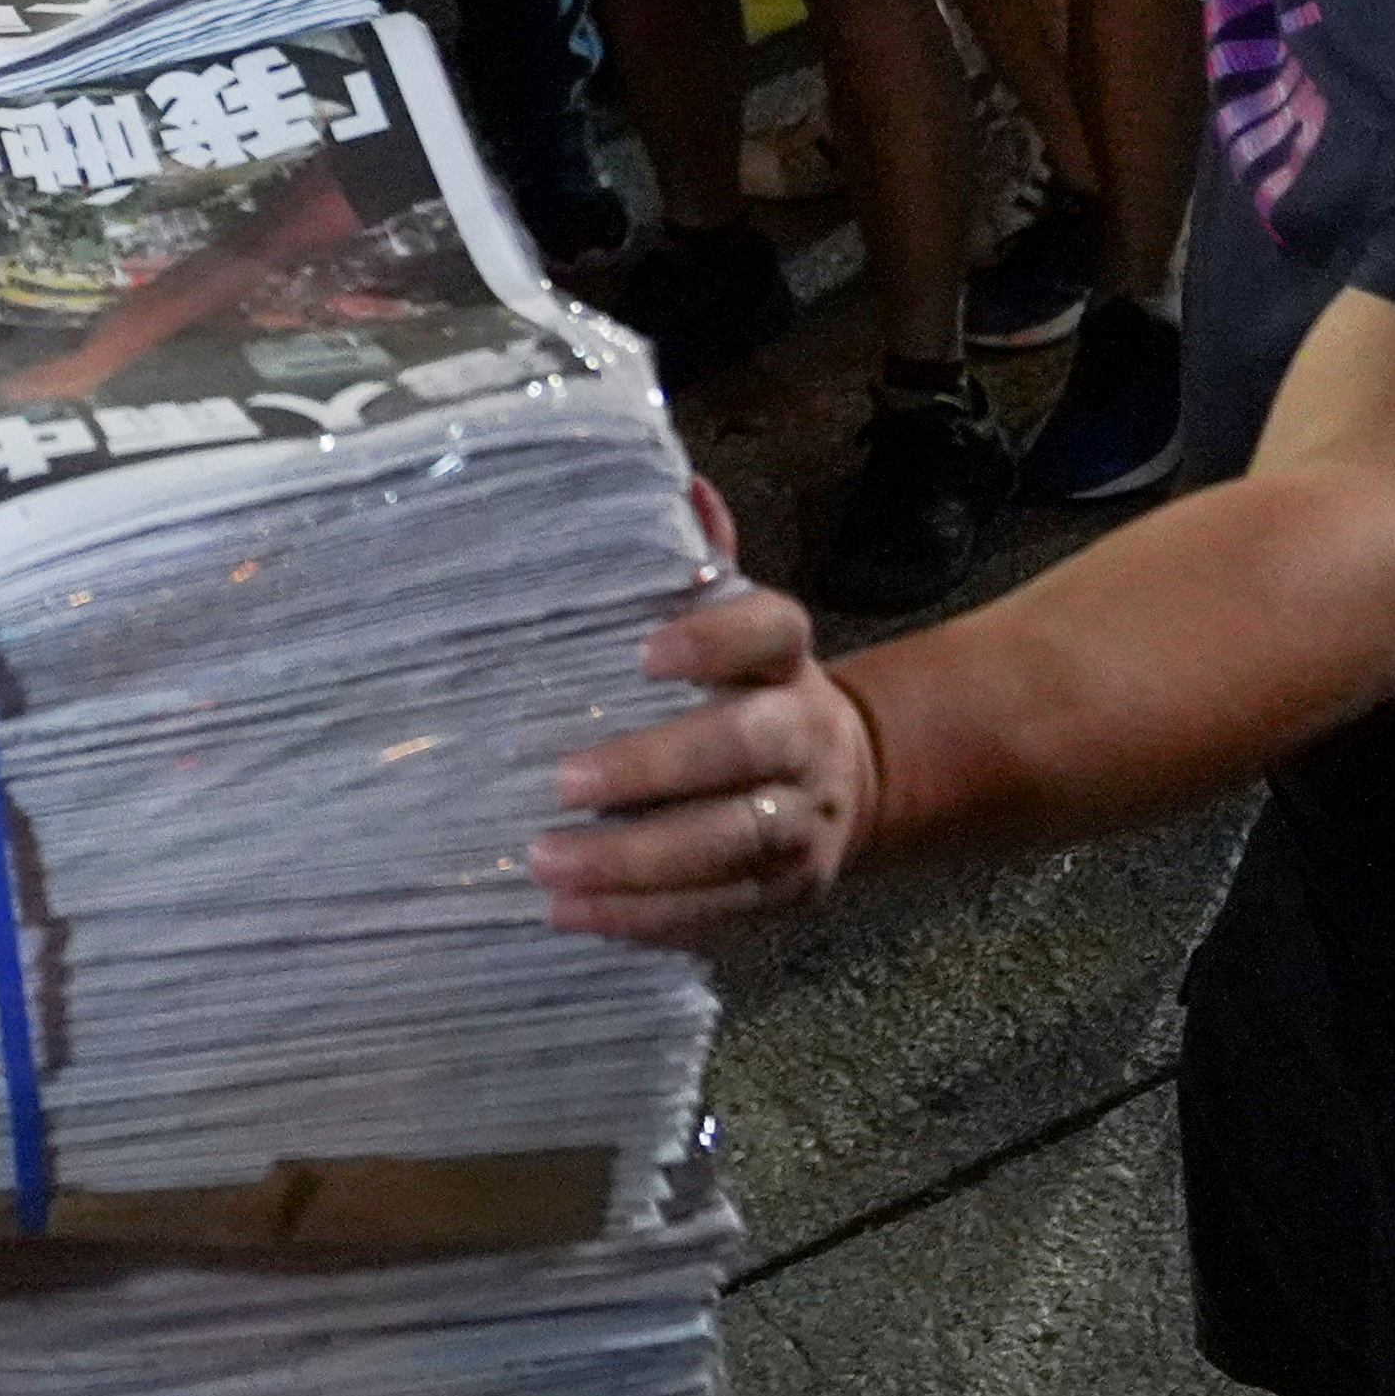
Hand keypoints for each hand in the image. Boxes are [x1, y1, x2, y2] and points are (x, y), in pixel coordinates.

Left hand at [523, 526, 882, 947]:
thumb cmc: (749, 689)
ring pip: (730, 843)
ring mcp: (802, 822)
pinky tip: (575, 915)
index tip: (644, 651)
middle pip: (741, 749)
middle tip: (559, 781)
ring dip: (637, 862)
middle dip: (652, 767)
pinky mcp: (788, 892)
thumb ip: (702, 562)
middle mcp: (805, 738)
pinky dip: (647, 918)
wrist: (847, 782)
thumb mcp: (734, 622)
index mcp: (788, 661)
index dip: (715, 637)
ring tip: (547, 864)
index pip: (771, 632)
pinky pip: (721, 910)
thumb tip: (675, 478)